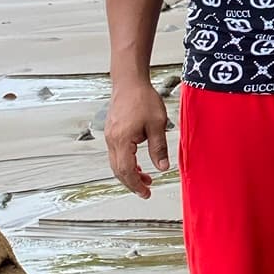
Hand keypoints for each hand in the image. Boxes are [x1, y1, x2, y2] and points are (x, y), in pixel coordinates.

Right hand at [104, 77, 171, 198]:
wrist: (129, 81)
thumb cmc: (142, 98)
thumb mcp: (157, 124)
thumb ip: (159, 148)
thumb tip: (163, 167)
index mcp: (122, 140)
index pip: (126, 170)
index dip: (136, 184)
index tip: (146, 192)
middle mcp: (112, 140)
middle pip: (118, 170)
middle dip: (132, 183)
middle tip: (146, 190)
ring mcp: (110, 135)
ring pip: (116, 163)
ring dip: (129, 173)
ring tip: (145, 178)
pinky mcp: (112, 131)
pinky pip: (116, 153)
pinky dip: (126, 162)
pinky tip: (136, 163)